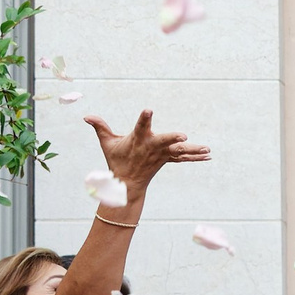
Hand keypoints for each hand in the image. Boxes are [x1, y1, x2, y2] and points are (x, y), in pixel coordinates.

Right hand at [83, 107, 209, 205]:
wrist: (127, 184)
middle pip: (163, 142)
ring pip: (178, 152)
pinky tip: (209, 155)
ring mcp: (161, 155)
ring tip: (207, 149)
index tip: (148, 110)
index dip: (144, 118)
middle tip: (183, 136)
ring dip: (193, 151)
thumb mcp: (107, 142)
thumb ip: (99, 126)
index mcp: (137, 140)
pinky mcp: (167, 160)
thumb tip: (85, 116)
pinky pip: (183, 159)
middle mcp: (151, 147)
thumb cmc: (117, 159)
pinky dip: (195, 157)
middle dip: (173, 139)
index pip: (140, 126)